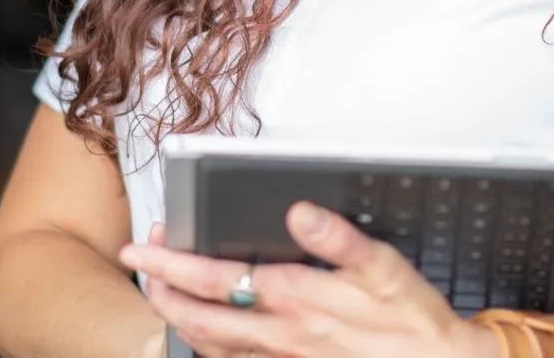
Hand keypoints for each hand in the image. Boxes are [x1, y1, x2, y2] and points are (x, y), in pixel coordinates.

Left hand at [119, 201, 497, 357]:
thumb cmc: (412, 317)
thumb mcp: (387, 266)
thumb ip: (340, 238)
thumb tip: (299, 211)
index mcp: (298, 299)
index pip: (216, 279)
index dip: (173, 263)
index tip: (145, 245)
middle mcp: (282, 334)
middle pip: (201, 317)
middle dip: (163, 291)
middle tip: (140, 268)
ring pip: (213, 346)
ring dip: (180, 320)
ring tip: (161, 295)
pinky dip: (211, 348)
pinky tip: (207, 334)